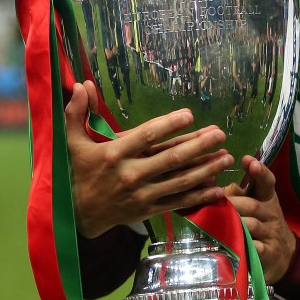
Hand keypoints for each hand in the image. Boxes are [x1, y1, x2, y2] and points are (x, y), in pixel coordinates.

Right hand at [65, 81, 233, 237]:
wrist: (78, 214)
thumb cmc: (79, 172)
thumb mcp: (73, 142)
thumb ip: (77, 113)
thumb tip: (79, 85)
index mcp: (115, 154)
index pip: (147, 136)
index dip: (170, 125)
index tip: (189, 115)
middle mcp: (131, 174)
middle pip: (171, 158)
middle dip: (199, 145)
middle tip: (220, 133)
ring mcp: (142, 194)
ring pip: (180, 180)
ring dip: (206, 168)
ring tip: (226, 156)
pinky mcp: (149, 210)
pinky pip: (178, 202)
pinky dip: (199, 196)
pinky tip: (218, 188)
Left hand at [226, 155, 295, 282]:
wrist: (284, 254)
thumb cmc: (265, 225)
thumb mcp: (258, 206)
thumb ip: (241, 195)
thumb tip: (217, 187)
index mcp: (268, 200)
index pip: (268, 183)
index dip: (260, 172)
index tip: (248, 160)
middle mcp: (272, 215)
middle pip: (253, 205)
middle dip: (233, 203)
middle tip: (215, 202)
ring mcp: (271, 234)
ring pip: (252, 225)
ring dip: (234, 223)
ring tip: (217, 222)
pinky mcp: (268, 253)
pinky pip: (255, 247)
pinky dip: (243, 245)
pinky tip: (231, 244)